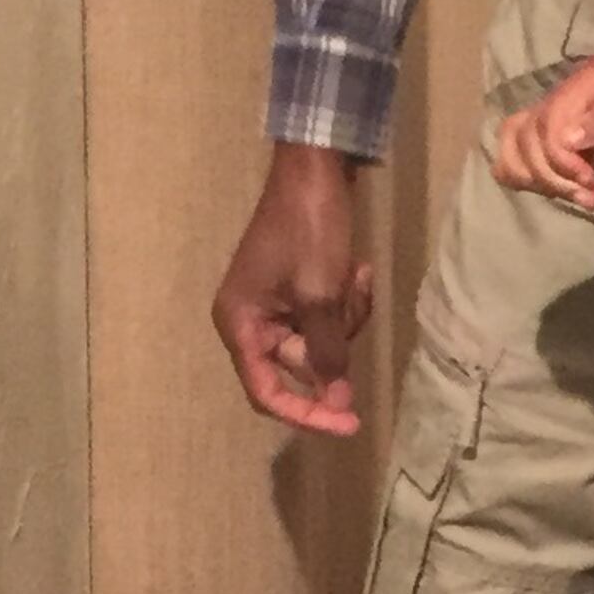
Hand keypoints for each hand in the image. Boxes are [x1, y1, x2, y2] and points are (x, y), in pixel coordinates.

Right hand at [210, 145, 371, 434]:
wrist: (316, 168)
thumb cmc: (309, 229)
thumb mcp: (320, 295)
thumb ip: (326, 353)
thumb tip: (337, 404)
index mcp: (238, 323)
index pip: (266, 391)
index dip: (306, 413)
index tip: (349, 424)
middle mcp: (248, 320)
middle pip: (298, 365)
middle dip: (334, 339)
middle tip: (350, 300)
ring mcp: (273, 305)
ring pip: (320, 342)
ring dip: (346, 316)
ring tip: (353, 276)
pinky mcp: (296, 290)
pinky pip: (326, 318)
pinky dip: (346, 300)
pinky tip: (355, 269)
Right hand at [490, 52, 593, 214]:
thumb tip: (565, 135)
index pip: (547, 118)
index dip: (557, 155)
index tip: (588, 182)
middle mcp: (579, 98)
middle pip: (527, 132)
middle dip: (547, 170)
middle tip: (585, 193)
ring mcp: (580, 128)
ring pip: (524, 145)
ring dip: (540, 177)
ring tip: (582, 197)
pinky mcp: (587, 156)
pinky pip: (543, 164)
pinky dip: (545, 182)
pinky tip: (579, 198)